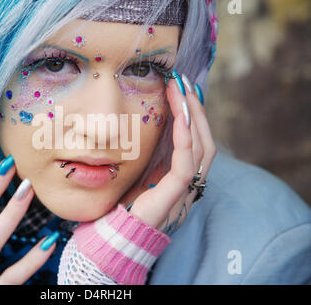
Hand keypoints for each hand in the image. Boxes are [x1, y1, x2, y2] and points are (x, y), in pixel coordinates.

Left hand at [121, 71, 216, 231]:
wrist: (111, 235)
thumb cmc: (121, 202)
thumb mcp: (139, 169)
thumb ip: (150, 151)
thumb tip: (152, 120)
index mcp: (179, 176)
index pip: (196, 141)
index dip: (193, 114)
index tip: (181, 88)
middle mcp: (188, 183)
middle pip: (205, 141)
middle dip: (196, 109)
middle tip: (183, 81)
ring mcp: (184, 192)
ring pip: (202, 150)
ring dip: (193, 117)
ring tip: (181, 90)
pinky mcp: (174, 198)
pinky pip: (186, 166)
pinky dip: (186, 139)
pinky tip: (180, 117)